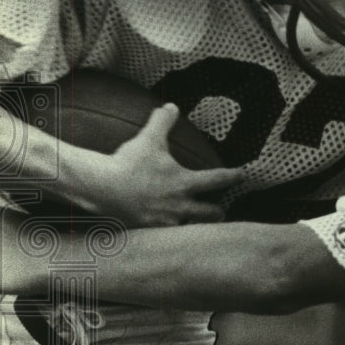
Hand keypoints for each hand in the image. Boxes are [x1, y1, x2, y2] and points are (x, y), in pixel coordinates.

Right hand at [73, 104, 244, 226]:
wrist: (101, 188)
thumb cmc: (128, 163)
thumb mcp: (148, 138)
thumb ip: (162, 122)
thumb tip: (171, 106)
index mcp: (185, 183)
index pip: (217, 179)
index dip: (233, 176)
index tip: (242, 175)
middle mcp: (180, 205)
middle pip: (210, 214)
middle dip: (218, 213)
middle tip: (221, 212)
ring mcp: (164, 221)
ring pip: (189, 229)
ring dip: (194, 226)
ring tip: (197, 228)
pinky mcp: (148, 232)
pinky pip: (164, 238)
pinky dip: (167, 236)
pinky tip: (166, 237)